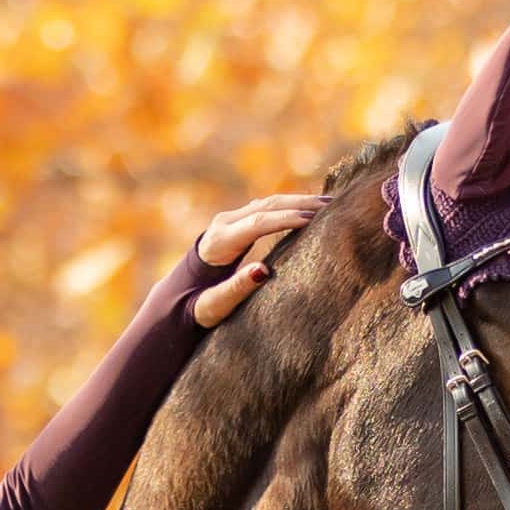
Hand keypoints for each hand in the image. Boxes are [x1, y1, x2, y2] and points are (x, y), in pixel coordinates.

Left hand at [191, 191, 327, 327]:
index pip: (256, 223)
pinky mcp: (238, 223)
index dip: (285, 219)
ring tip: (329, 203)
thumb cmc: (196, 308)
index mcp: (217, 243)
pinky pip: (268, 209)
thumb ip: (235, 289)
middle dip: (298, 204)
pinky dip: (290, 206)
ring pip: (268, 203)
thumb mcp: (212, 307)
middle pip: (265, 206)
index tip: (312, 220)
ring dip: (298, 201)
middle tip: (330, 206)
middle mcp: (223, 224)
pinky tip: (311, 209)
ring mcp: (230, 221)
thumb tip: (264, 270)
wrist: (179, 297)